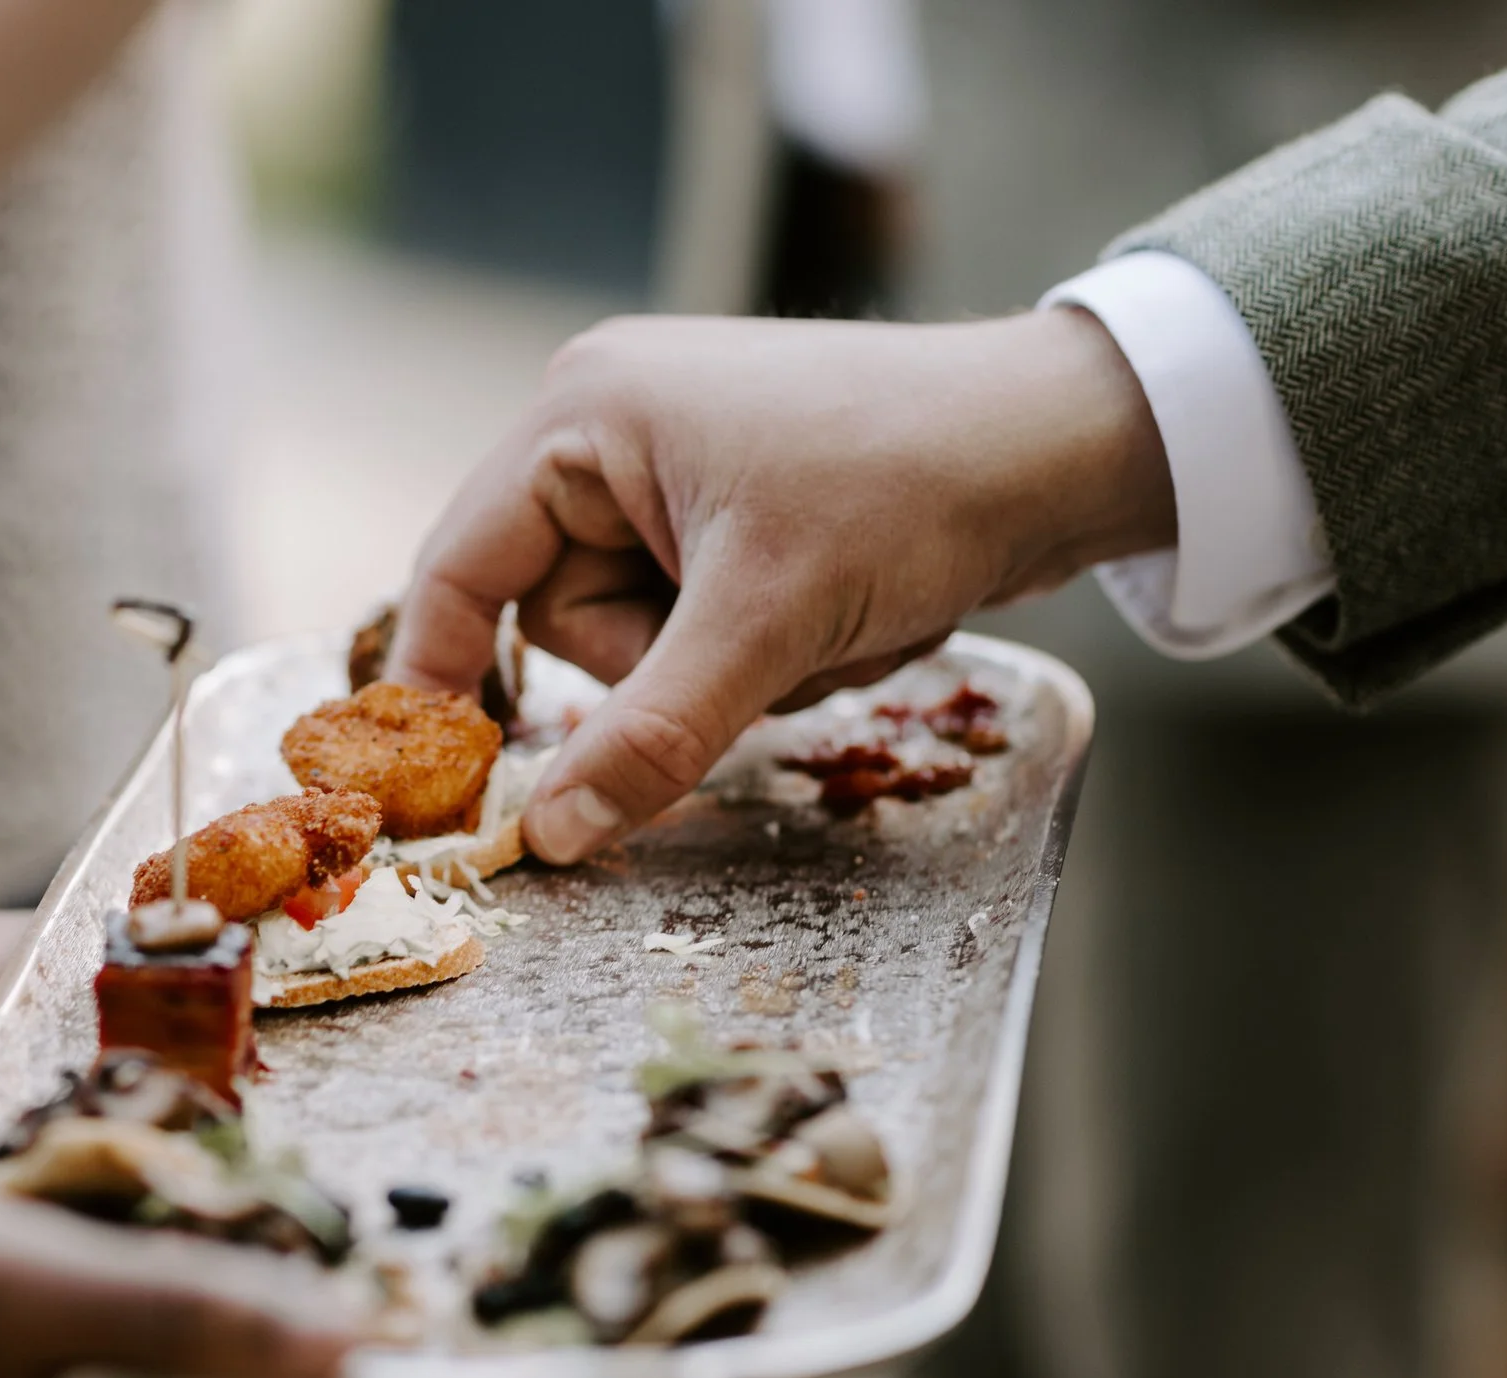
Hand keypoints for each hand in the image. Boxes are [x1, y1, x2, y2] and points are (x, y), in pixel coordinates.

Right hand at [389, 309, 1174, 863]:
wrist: (1068, 444)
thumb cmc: (912, 486)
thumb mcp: (767, 623)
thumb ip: (646, 735)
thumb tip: (547, 834)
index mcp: (585, 415)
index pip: (461, 565)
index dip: (438, 674)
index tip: (437, 776)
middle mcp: (612, 430)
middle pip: (563, 616)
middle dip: (663, 665)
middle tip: (757, 652)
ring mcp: (675, 470)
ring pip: (641, 636)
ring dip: (731, 667)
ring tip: (827, 623)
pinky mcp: (734, 512)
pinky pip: (700, 624)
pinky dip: (767, 648)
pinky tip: (847, 612)